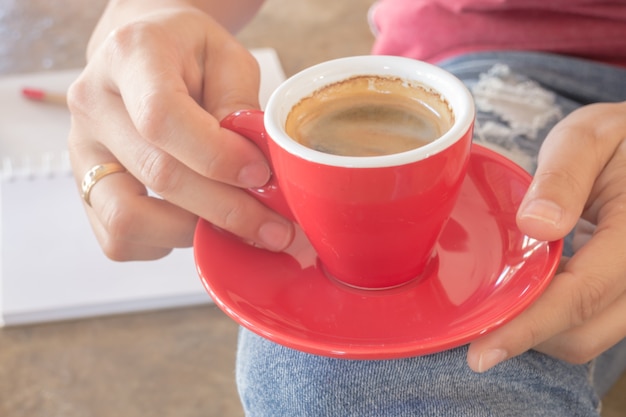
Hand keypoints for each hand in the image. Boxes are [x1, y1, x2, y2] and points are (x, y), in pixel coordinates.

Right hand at [68, 5, 293, 260]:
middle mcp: (93, 104)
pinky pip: (119, 240)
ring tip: (233, 225)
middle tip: (274, 228)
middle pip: (157, 174)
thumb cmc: (190, 56)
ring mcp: (82, 151)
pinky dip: (164, 243)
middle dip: (226, 210)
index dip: (217, 156)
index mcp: (130, 56)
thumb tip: (251, 167)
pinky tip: (195, 221)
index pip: (163, 117)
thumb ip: (239, 104)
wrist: (145, 59)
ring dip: (192, 232)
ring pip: (128, 219)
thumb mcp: (228, 57)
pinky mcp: (84, 188)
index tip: (261, 174)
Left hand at [467, 101, 625, 371]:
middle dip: (526, 335)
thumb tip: (535, 225)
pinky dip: (552, 318)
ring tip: (494, 306)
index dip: (529, 326)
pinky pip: (590, 322)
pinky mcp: (623, 289)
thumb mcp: (591, 136)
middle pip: (585, 333)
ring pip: (588, 336)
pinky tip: (522, 294)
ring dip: (539, 330)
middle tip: (472, 326)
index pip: (584, 293)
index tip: (481, 351)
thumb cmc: (618, 138)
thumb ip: (563, 177)